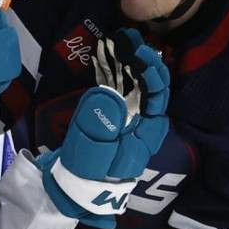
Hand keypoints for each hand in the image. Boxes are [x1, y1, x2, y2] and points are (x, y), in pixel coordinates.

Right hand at [35, 29, 169, 228]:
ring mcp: (124, 119)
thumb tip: (110, 96)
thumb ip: (101, 126)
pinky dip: (111, 70)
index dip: (153, 74)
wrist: (71, 190)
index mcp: (144, 135)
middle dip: (142, 60)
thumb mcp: (93, 155)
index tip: (139, 54)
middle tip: (129, 37)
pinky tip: (104, 53)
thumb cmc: (85, 176)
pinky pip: (114, 89)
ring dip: (126, 61)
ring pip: (132, 85)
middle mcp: (140, 124)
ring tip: (117, 38)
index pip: (158, 99)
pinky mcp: (107, 116)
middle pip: (150, 87)